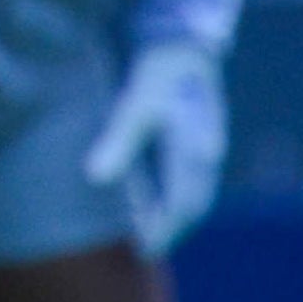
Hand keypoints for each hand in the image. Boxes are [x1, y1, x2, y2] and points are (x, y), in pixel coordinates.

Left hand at [85, 43, 226, 254]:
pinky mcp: (199, 146)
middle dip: (170, 231)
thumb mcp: (131, 108)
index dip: (164, 231)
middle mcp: (207, 156)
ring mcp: (207, 151)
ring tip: (143, 235)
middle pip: (192, 206)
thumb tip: (95, 180)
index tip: (143, 251)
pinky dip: (173, 199)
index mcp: (194, 151)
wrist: (181, 50)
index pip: (183, 204)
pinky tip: (150, 206)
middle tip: (143, 251)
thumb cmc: (155, 78)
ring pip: (194, 196)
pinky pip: (190, 182)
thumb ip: (117, 144)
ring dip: (172, 217)